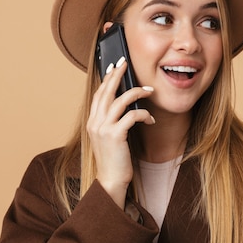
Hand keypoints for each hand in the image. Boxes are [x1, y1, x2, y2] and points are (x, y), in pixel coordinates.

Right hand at [87, 57, 154, 208]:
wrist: (111, 181)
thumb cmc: (114, 160)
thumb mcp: (110, 138)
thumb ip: (113, 122)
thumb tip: (126, 105)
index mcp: (92, 122)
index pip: (98, 94)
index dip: (106, 79)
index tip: (113, 67)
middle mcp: (95, 123)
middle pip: (105, 92)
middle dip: (117, 75)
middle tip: (126, 62)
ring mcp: (103, 129)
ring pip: (119, 100)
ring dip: (136, 92)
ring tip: (150, 89)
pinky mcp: (115, 135)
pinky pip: (131, 116)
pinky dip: (143, 114)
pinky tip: (150, 118)